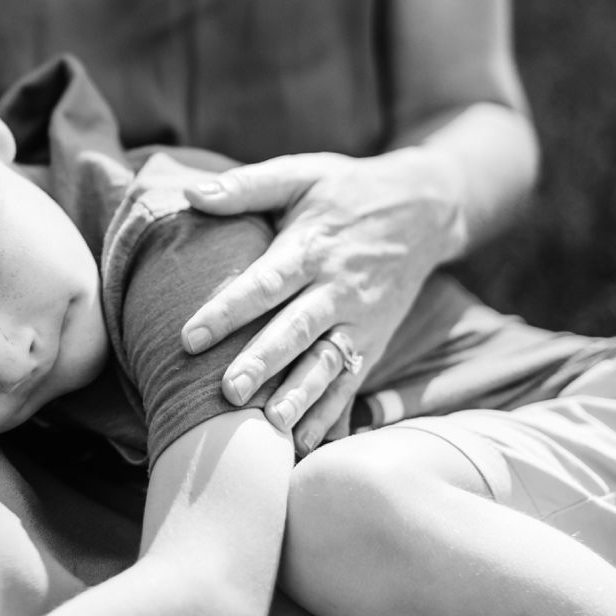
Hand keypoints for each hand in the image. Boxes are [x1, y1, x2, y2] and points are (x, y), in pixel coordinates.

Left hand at [180, 148, 464, 451]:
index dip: (229, 309)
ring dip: (300, 395)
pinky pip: (350, 381)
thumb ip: (246, 186)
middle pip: (297, 329)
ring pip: (326, 362)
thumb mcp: (301, 173)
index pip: (266, 283)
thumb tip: (191, 192)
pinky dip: (330, 413)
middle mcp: (337, 288)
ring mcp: (359, 320)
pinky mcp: (372, 341)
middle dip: (264, 362)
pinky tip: (304, 442)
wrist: (424, 210)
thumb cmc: (347, 190)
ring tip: (271, 425)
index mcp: (311, 247)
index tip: (190, 337)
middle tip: (228, 392)